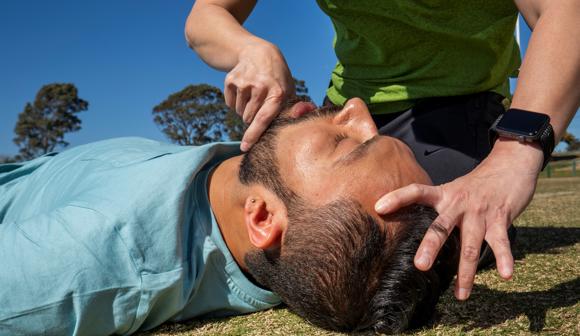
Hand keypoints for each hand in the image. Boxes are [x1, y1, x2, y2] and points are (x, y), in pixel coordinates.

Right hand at [224, 41, 294, 150]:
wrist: (259, 53)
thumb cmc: (277, 78)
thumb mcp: (289, 89)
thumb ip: (295, 107)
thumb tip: (309, 112)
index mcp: (277, 92)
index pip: (263, 119)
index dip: (254, 134)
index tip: (245, 147)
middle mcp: (260, 87)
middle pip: (249, 119)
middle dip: (253, 118)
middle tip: (260, 105)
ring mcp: (244, 83)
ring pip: (239, 112)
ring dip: (245, 110)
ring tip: (253, 95)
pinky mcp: (231, 80)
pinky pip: (230, 104)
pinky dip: (236, 102)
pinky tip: (244, 90)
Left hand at [375, 139, 543, 299]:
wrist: (510, 165)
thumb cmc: (475, 185)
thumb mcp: (451, 190)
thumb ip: (435, 207)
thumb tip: (410, 227)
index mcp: (443, 195)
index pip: (416, 192)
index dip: (397, 197)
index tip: (378, 207)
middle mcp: (459, 203)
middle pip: (441, 226)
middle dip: (431, 247)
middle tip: (419, 266)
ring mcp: (479, 212)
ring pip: (470, 244)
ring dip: (466, 272)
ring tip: (460, 295)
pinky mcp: (501, 218)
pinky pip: (501, 242)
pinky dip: (504, 259)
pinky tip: (506, 275)